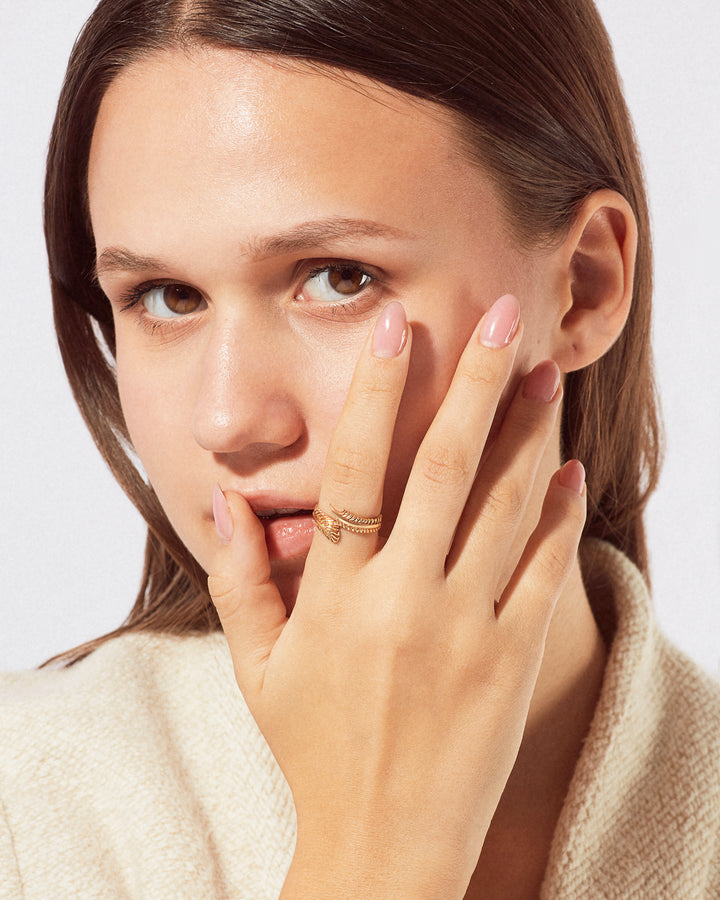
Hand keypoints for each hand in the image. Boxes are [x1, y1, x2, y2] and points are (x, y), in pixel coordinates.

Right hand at [207, 295, 585, 897]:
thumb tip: (224, 503)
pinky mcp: (513, 661)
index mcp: (335, 597)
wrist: (384, 847)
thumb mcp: (258, 670)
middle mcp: (404, 601)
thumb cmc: (315, 752)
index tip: (396, 329)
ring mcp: (466, 629)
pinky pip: (544, 575)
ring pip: (505, 510)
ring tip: (546, 374)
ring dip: (530, 435)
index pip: (355, 473)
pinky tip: (571, 473)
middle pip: (444, 471)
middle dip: (476, 384)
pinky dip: (560, 520)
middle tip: (505, 319)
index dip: (376, 395)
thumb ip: (240, 581)